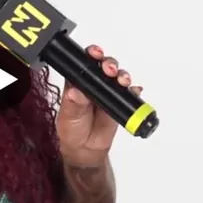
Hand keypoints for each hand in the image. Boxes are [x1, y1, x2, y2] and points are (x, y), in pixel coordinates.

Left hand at [55, 44, 142, 165]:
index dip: (91, 54)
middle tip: (109, 70)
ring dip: (123, 76)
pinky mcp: (119, 102)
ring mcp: (108, 91)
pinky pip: (129, 94)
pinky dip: (133, 91)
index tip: (95, 54)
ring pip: (118, 77)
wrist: (85, 148)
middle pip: (105, 65)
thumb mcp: (68, 116)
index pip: (84, 62)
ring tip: (122, 81)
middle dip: (109, 63)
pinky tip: (134, 91)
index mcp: (77, 81)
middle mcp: (94, 82)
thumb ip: (73, 104)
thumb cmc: (72, 128)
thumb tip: (76, 92)